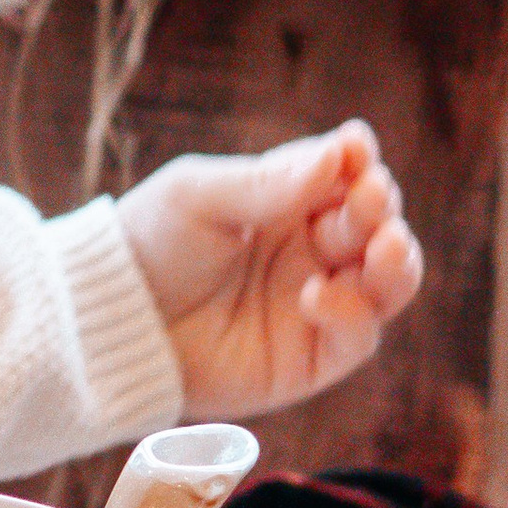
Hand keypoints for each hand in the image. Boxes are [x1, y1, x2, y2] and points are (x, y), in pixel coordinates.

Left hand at [117, 122, 422, 418]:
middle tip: (366, 196)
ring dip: (397, 259)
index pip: (346, 175)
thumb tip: (338, 155)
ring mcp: (317, 303)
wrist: (110, 322)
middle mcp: (312, 249)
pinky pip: (358, 336)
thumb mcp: (197, 197)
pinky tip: (317, 294)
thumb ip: (265, 182)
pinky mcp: (310, 358)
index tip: (355, 148)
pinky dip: (352, 312)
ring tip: (384, 243)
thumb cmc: (149, 245)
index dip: (359, 161)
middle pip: (375, 223)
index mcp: (289, 201)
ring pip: (389, 281)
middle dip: (378, 206)